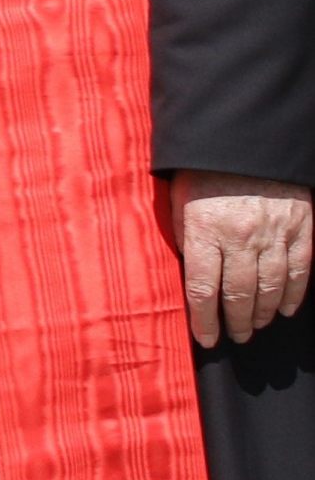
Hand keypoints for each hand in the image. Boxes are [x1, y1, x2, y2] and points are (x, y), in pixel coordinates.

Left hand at [171, 171, 313, 348]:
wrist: (243, 140)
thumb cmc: (202, 173)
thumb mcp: (179, 203)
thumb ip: (187, 240)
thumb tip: (192, 278)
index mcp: (204, 230)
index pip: (203, 289)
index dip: (205, 321)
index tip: (206, 339)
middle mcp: (240, 236)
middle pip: (239, 294)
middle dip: (237, 322)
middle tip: (236, 336)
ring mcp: (273, 233)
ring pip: (271, 287)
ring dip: (264, 313)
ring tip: (257, 326)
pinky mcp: (299, 227)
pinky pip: (299, 270)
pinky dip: (294, 294)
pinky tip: (287, 309)